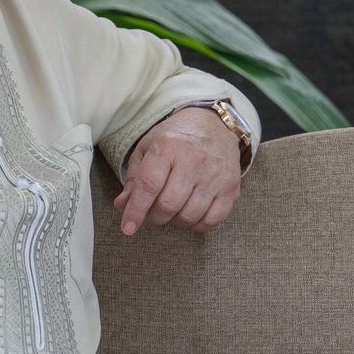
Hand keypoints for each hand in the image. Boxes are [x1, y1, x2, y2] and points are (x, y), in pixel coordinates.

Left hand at [113, 106, 242, 235]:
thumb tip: (123, 205)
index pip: (149, 186)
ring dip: (175, 221)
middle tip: (151, 214)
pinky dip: (197, 224)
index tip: (127, 228)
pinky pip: (211, 220)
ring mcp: (215, 174)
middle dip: (154, 218)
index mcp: (169, 146)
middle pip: (168, 205)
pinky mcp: (231, 187)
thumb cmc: (176, 139)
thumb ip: (134, 178)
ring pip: (189, 216)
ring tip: (172, 210)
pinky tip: (191, 213)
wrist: (214, 125)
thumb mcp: (149, 148)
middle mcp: (194, 159)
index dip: (136, 211)